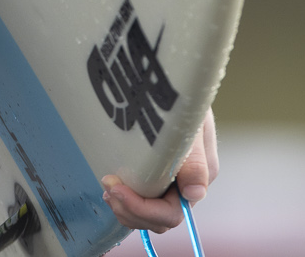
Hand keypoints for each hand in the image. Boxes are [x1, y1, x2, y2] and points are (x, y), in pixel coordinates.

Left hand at [102, 110, 217, 232]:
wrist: (174, 83)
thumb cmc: (184, 100)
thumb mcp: (190, 125)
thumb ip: (194, 160)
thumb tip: (194, 193)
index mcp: (197, 179)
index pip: (171, 214)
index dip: (142, 208)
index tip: (117, 187)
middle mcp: (184, 186)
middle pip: (158, 220)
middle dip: (130, 210)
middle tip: (107, 186)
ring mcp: (170, 183)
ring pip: (147, 216)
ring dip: (125, 208)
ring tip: (107, 188)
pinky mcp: (156, 176)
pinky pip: (141, 201)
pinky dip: (125, 200)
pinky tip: (112, 186)